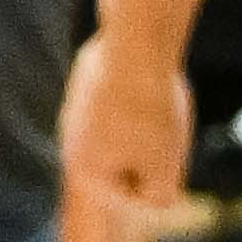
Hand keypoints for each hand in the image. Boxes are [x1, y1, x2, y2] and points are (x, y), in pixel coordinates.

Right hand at [56, 27, 198, 241]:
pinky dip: (140, 98)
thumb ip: (159, 196)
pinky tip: (152, 80)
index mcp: (82, 168)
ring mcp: (76, 108)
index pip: (132, 197)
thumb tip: (154, 196)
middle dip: (153, 152)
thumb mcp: (165, 166)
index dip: (163, 178)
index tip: (171, 149)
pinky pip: (122, 102)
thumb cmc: (152, 112)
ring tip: (162, 103)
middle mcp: (70, 140)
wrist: (136, 43)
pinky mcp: (89, 80)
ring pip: (125, 131)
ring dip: (148, 125)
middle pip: (128, 164)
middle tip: (171, 128)